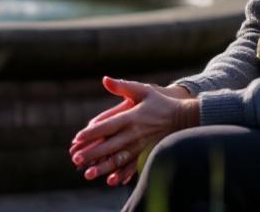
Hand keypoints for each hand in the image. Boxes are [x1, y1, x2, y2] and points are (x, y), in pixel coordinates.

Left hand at [69, 78, 197, 186]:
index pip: (107, 126)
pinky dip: (122, 174)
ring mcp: (141, 146)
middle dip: (92, 153)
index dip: (92, 133)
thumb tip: (105, 79)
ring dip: (103, 167)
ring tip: (87, 173)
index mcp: (131, 117)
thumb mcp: (142, 90)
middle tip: (76, 159)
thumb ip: (122, 86)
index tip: (77, 139)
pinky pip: (132, 166)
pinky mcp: (147, 154)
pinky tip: (111, 180)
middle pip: (110, 145)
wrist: (183, 118)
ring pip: (119, 159)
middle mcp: (135, 133)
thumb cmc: (160, 102)